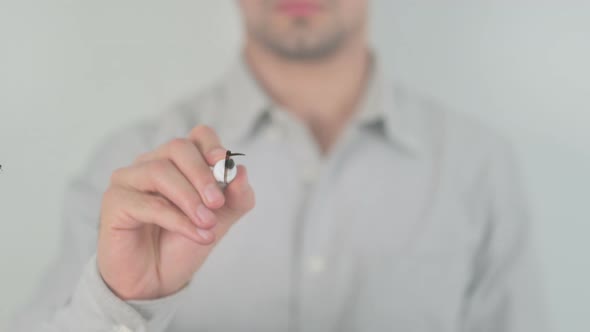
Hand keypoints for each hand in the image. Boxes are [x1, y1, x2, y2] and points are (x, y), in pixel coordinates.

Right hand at [97, 125, 254, 299]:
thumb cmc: (183, 243)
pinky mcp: (114, 202)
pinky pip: (148, 203)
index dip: (213, 147)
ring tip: (207, 224)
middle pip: (178, 148)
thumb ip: (237, 197)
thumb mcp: (220, 220)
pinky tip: (196, 235)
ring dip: (189, 199)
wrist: (156, 279)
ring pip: (160, 172)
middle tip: (217, 204)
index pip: (198, 136)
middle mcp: (152, 163)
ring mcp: (129, 179)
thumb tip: (241, 172)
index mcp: (179, 162)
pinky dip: (177, 220)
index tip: (226, 168)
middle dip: (203, 175)